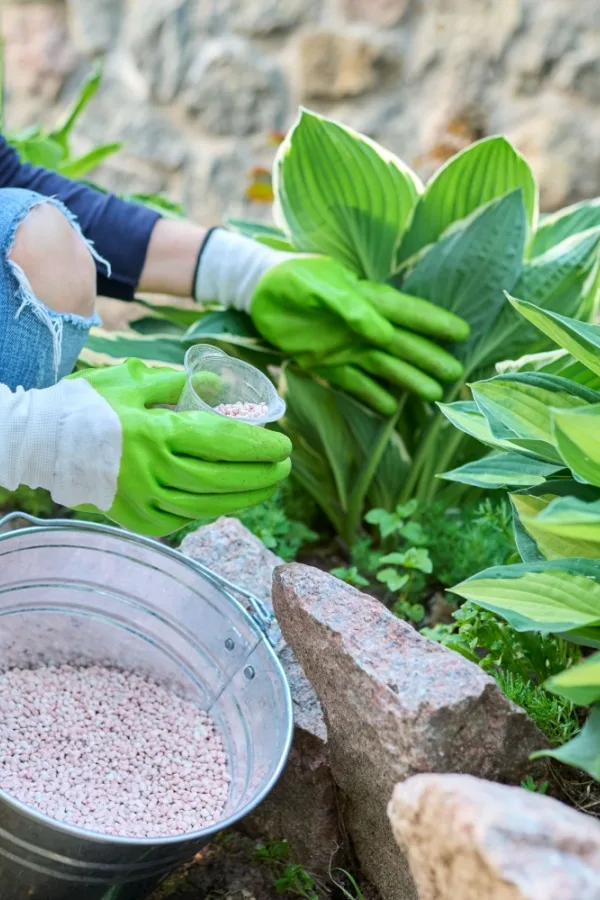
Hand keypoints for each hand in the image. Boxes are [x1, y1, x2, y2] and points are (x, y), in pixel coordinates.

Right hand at [0, 359, 291, 536]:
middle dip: (260, 475)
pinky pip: (184, 519)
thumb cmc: (87, 405)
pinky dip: (210, 510)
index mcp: (157, 432)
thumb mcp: (133, 381)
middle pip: (222, 479)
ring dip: (244, 498)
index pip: (222, 442)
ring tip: (266, 487)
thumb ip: (178, 384)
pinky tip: (228, 502)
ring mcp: (145, 500)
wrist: (41, 444)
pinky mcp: (136, 519)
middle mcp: (154, 471)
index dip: (258, 447)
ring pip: (207, 505)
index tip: (284, 446)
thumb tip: (216, 386)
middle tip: (284, 468)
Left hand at [195, 230, 468, 415]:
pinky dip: (371, 395)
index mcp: (365, 300)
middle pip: (402, 344)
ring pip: (383, 366)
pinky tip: (390, 409)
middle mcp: (362, 326)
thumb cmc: (290, 279)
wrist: (256, 292)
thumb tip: (382, 333)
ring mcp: (346, 346)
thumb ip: (349, 307)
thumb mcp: (317, 286)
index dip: (433, 322)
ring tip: (432, 395)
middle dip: (428, 357)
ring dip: (407, 380)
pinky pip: (354, 382)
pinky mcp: (326, 363)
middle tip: (454, 375)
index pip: (407, 312)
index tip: (461, 333)